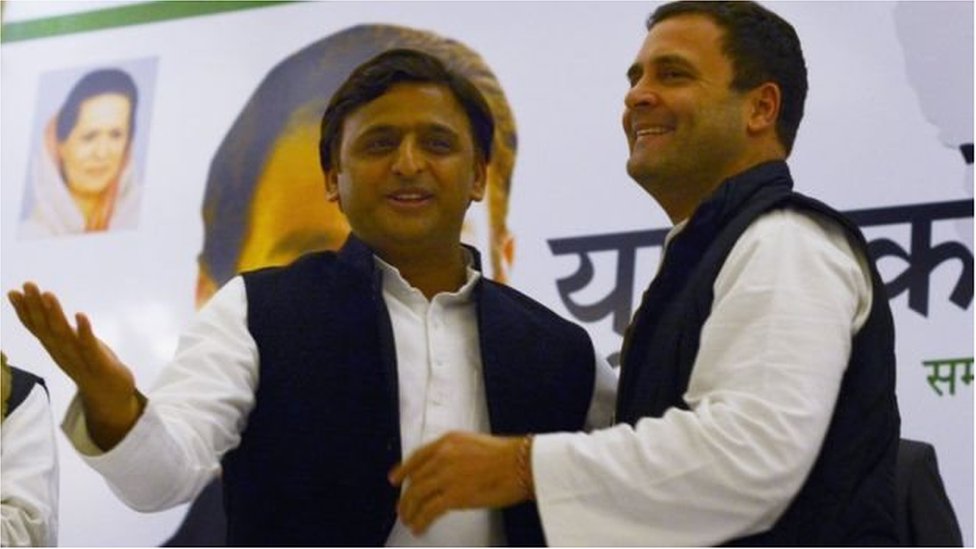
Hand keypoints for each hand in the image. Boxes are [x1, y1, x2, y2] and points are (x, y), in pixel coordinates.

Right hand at [8, 282, 142, 448]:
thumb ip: (57, 330)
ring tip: (48, 294)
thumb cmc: (89, 366)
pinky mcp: (99, 363)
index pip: (36, 327)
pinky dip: (84, 331)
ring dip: (55, 314)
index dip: (23, 311)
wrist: (110, 398)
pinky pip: (89, 346)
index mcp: (55, 348)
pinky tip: (80, 315)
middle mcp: (62, 353)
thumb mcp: (69, 346)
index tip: (13, 292)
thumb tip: (44, 309)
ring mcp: (79, 358)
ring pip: (64, 335)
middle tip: (27, 285)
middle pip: (46, 328)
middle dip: (35, 306)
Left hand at [389, 432, 530, 534]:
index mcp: (448, 441)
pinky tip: (419, 528)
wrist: (522, 463)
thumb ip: (457, 454)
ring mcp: (446, 476)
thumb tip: (448, 472)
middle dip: (406, 497)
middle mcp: (443, 456)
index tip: (395, 480)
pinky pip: (428, 512)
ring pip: (416, 496)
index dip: (403, 470)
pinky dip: (420, 521)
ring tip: (409, 521)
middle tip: (403, 508)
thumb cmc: (509, 456)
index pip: (417, 456)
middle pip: (414, 480)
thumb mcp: (475, 444)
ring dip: (409, 511)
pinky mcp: (453, 496)